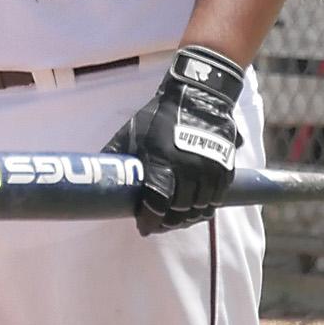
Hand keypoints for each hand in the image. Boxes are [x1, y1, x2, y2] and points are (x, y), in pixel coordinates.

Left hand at [102, 44, 243, 235]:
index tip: (143, 227)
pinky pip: (215, 201)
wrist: (197, 97)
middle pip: (179, 210)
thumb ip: (118, 155)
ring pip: (198, 209)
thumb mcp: (133, 132)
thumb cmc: (158, 116)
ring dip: (185, 220)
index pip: (157, 200)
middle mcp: (188, 168)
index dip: (150, 219)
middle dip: (167, 223)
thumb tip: (98, 176)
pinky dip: (203, 211)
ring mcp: (209, 170)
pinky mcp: (225, 171)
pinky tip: (193, 212)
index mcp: (161, 158)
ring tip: (173, 221)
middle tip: (157, 225)